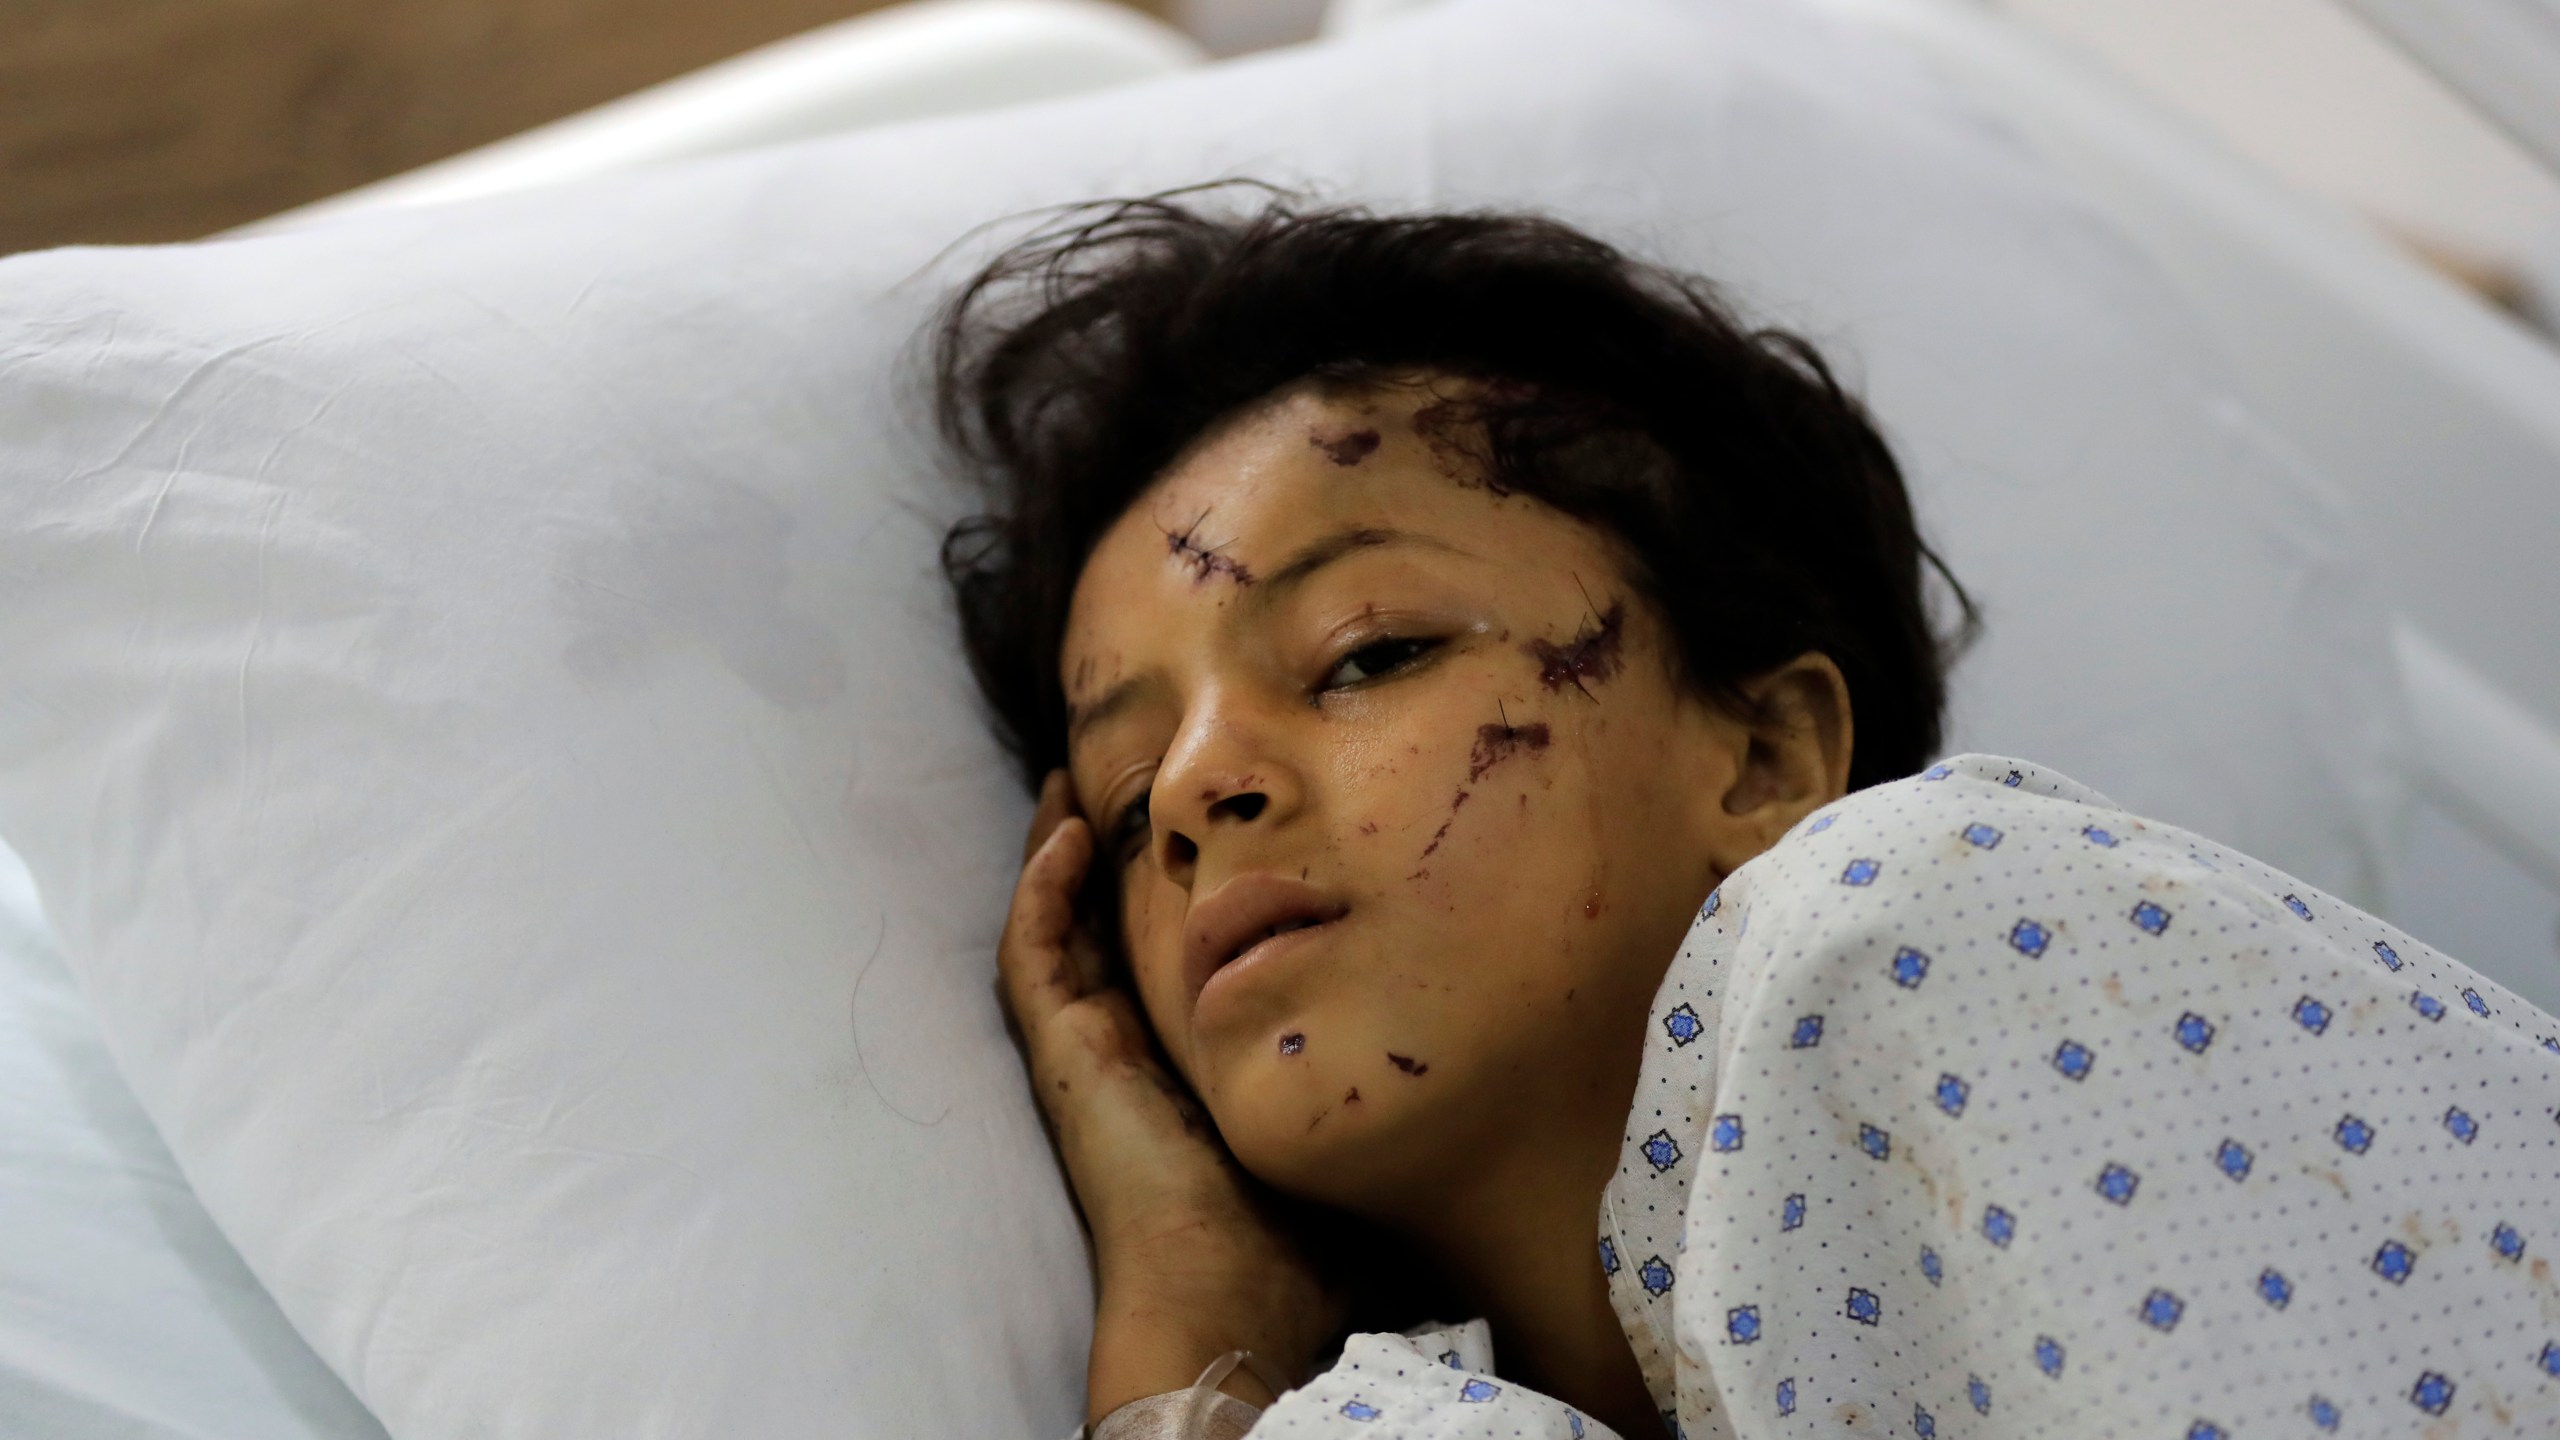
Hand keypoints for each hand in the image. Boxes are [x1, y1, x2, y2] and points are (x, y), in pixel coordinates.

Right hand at [999, 771, 1346, 1423]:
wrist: (1238, 1293)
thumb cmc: (1302, 1245)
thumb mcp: (1345, 1136)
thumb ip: (1369, 1091)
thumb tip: (1444, 1064)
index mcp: (1190, 1074)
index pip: (1166, 970)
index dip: (1167, 905)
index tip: (1193, 839)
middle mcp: (1132, 1057)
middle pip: (1100, 938)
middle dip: (1103, 863)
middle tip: (1112, 787)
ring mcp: (1090, 1053)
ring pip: (1054, 932)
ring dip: (1054, 858)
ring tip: (1068, 787)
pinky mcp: (1066, 1054)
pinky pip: (1032, 952)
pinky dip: (1039, 888)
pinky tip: (1064, 830)